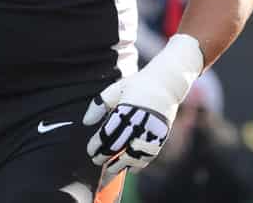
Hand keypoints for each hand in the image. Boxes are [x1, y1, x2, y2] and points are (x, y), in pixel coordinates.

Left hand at [84, 35, 203, 180]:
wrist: (166, 83)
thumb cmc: (138, 85)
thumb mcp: (116, 88)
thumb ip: (100, 104)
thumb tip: (86, 122)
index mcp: (126, 108)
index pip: (108, 132)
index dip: (97, 144)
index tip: (90, 151)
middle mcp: (139, 121)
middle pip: (119, 145)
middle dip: (106, 156)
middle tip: (96, 161)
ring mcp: (152, 130)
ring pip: (134, 154)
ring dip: (122, 164)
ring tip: (111, 169)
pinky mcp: (161, 135)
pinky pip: (149, 154)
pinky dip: (140, 164)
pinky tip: (131, 168)